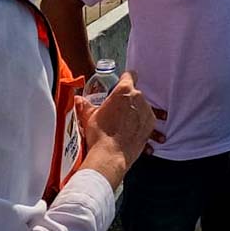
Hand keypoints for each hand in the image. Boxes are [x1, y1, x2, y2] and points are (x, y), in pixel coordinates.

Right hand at [77, 71, 166, 186]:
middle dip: (128, 99)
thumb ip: (85, 105)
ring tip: (125, 123)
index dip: (125, 79)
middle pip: (135, 93)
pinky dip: (141, 124)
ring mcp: (147, 112)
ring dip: (136, 112)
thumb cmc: (100, 134)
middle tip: (118, 110)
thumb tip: (78, 100)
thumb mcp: (89, 116)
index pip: (130, 75)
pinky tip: (133, 131)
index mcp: (124, 90)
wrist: (110, 155)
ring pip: (142, 107)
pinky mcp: (151, 126)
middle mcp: (139, 98)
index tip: (122, 83)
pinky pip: (147, 121)